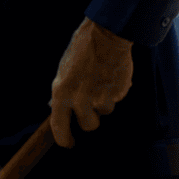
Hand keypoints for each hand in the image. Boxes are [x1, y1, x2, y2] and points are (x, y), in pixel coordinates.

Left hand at [49, 18, 133, 147]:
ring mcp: (101, 98)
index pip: (59, 127)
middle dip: (91, 119)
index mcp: (61, 94)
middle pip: (88, 126)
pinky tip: (111, 75)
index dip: (64, 139)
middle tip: (91, 106)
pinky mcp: (118, 93)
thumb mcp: (63, 73)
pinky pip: (117, 99)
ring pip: (104, 111)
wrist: (106, 35)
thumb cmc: (82, 51)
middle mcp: (80, 100)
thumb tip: (63, 111)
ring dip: (104, 101)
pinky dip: (115, 91)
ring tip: (101, 81)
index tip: (68, 143)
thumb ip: (64, 94)